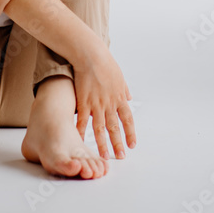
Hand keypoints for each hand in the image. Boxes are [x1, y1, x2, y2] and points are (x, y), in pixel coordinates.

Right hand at [72, 45, 135, 159]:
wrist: (91, 55)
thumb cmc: (105, 63)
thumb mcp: (120, 76)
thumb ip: (124, 89)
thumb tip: (129, 97)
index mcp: (120, 98)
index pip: (128, 120)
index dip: (130, 133)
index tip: (132, 145)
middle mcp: (110, 104)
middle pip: (115, 128)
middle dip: (118, 144)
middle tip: (120, 157)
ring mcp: (97, 104)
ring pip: (100, 128)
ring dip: (102, 144)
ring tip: (104, 156)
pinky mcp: (84, 102)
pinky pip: (83, 121)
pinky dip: (82, 132)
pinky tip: (81, 141)